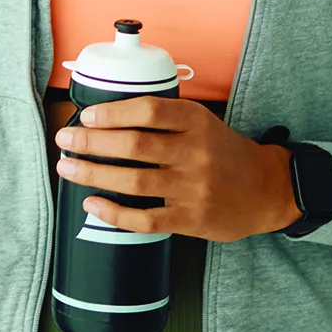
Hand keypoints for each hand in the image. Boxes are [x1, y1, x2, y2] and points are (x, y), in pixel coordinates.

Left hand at [52, 96, 301, 242]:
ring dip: (94, 174)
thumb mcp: (203, 123)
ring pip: (134, 181)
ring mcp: (193, 188)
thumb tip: (107, 118)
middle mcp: (195, 153)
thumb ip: (165, 119)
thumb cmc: (224, 153)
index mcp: (197, 122)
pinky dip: (115, 214)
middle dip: (92, 142)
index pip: (149, 111)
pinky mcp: (191, 219)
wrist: (266, 190)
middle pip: (134, 145)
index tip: (86, 117)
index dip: (113, 113)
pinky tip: (93, 204)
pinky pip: (145, 219)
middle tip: (65, 140)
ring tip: (68, 168)